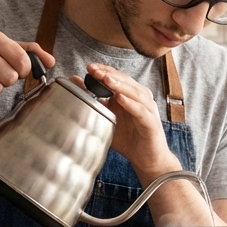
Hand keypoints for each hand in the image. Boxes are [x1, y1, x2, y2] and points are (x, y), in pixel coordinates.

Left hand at [82, 63, 179, 178]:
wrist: (147, 158)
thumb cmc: (128, 138)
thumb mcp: (106, 118)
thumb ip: (93, 102)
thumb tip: (75, 84)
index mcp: (129, 95)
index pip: (117, 76)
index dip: (104, 70)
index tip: (89, 67)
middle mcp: (140, 98)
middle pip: (125, 80)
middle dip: (109, 74)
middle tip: (94, 70)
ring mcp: (147, 109)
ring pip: (134, 92)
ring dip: (119, 85)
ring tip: (106, 79)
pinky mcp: (151, 122)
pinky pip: (141, 110)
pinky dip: (131, 104)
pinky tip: (120, 99)